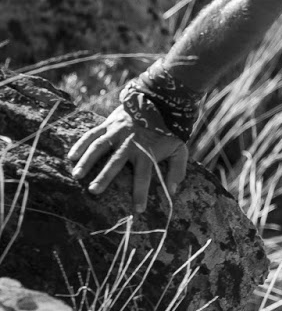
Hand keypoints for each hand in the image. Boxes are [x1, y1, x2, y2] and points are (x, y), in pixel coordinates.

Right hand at [67, 104, 188, 211]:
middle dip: (105, 177)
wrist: (159, 100)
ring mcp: (117, 132)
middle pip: (116, 162)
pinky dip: (81, 144)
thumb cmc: (168, 130)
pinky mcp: (108, 124)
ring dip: (87, 161)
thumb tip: (173, 190)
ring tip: (77, 175)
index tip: (137, 210)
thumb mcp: (180, 148)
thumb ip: (178, 169)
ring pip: (99, 147)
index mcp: (147, 152)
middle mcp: (130, 143)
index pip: (144, 176)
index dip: (140, 193)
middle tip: (94, 191)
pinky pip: (92, 134)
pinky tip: (71, 156)